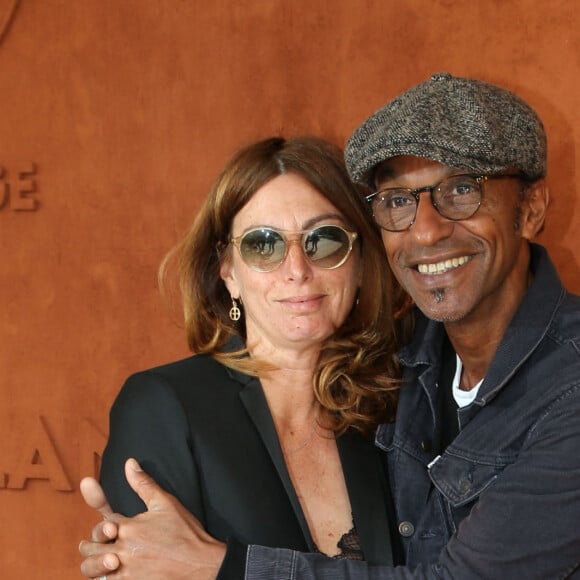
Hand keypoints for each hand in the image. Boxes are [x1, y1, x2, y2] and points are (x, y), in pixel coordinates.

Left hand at [79, 458, 225, 578]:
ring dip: (92, 565)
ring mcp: (125, 572)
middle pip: (92, 547)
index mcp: (129, 527)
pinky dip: (105, 579)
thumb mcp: (165, 503)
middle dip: (91, 544)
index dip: (101, 517)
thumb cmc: (185, 533)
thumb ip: (143, 484)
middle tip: (92, 544)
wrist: (201, 564)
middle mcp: (123, 550)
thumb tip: (129, 463)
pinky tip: (111, 574)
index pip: (103, 520)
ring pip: (93, 570)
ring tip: (99, 561)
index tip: (99, 510)